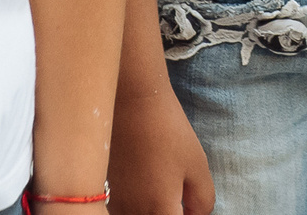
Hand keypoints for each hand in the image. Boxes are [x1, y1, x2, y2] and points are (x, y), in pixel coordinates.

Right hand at [107, 79, 214, 214]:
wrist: (131, 102)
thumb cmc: (168, 132)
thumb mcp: (197, 166)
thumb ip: (202, 201)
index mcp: (160, 213)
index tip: (189, 207)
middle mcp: (133, 214)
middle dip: (169, 212)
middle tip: (179, 197)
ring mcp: (115, 204)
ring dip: (151, 210)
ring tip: (161, 185)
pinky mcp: (105, 191)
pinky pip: (121, 210)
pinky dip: (135, 206)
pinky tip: (144, 184)